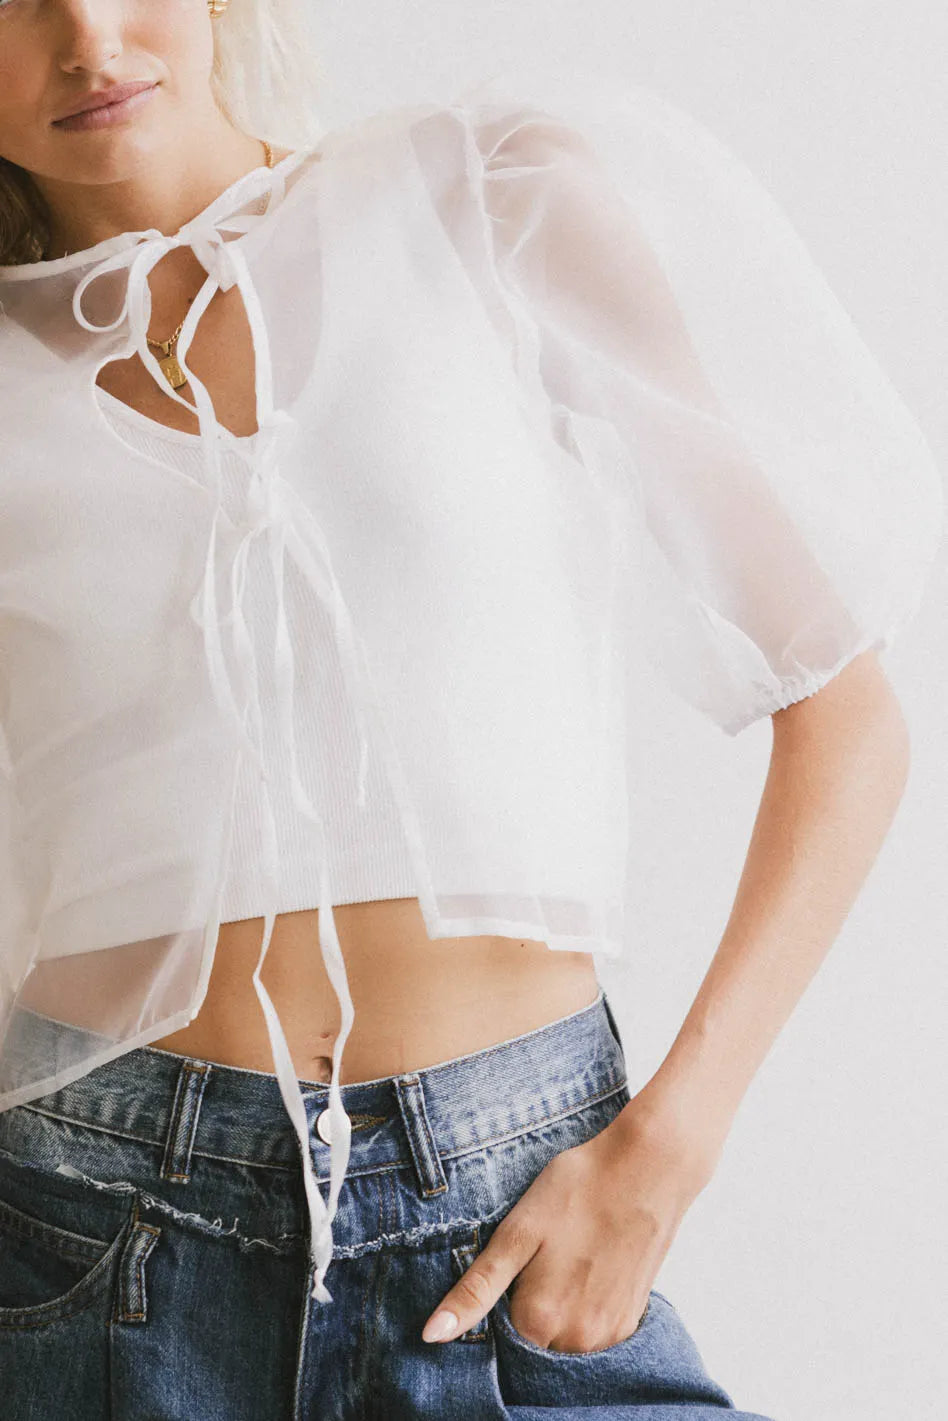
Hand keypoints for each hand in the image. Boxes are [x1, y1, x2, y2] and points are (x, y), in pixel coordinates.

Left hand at [421, 1093, 718, 1349]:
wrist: (648, 1167)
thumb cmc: (578, 1189)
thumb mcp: (517, 1233)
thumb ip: (475, 1290)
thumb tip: (431, 1335)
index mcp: (540, 1320)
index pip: (497, 1340)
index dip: (495, 1306)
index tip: (509, 1269)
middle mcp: (578, 1341)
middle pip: (531, 1344)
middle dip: (524, 1312)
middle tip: (538, 1259)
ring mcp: (610, 1335)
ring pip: (562, 1341)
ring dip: (555, 1314)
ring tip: (563, 1260)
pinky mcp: (631, 1321)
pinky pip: (592, 1333)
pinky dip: (582, 1311)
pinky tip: (586, 1268)